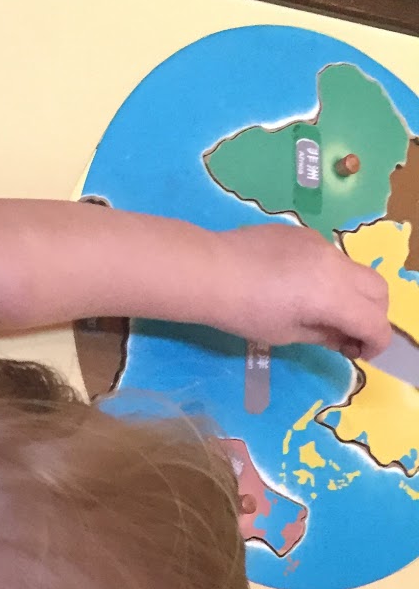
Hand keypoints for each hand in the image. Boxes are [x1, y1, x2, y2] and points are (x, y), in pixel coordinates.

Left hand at [222, 223, 391, 357]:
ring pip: (355, 270)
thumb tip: (343, 337)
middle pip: (378, 290)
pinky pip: (331, 256)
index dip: (375, 343)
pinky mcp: (304, 234)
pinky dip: (331, 276)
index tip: (361, 354)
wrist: (210, 271)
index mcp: (333, 296)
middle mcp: (336, 265)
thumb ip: (323, 334)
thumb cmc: (243, 312)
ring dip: (352, 294)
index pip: (374, 321)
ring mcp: (321, 244)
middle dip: (373, 315)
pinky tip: (298, 287)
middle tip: (349, 335)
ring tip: (323, 312)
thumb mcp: (285, 333)